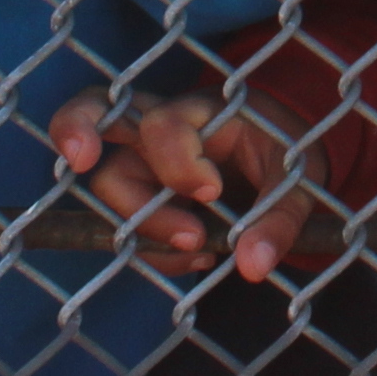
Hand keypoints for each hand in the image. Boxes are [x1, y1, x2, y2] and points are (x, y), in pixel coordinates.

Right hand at [50, 84, 313, 284]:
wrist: (288, 157)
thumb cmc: (288, 152)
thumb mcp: (298, 179)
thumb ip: (280, 217)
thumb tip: (253, 267)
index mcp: (204, 110)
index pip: (165, 122)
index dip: (177, 163)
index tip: (212, 193)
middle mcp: (162, 127)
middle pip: (97, 108)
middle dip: (78, 127)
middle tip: (81, 158)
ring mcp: (145, 159)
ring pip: (109, 182)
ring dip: (144, 224)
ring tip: (198, 248)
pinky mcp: (143, 192)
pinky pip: (125, 223)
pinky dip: (152, 248)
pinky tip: (195, 256)